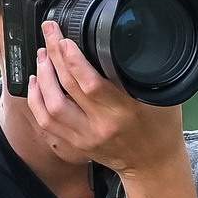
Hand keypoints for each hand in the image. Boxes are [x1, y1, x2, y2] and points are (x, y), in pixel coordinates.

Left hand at [26, 25, 185, 176]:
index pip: (91, 84)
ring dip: (43, 76)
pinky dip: (37, 99)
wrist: (153, 163)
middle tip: (50, 34)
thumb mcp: (161, 95)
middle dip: (54, 56)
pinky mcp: (75, 144)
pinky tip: (36, 81)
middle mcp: (101, 126)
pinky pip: (46, 122)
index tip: (66, 40)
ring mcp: (85, 137)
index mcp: (125, 112)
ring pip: (51, 106)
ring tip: (43, 55)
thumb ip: (137, 73)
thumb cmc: (159, 126)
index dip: (73, 60)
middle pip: (67, 88)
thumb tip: (115, 42)